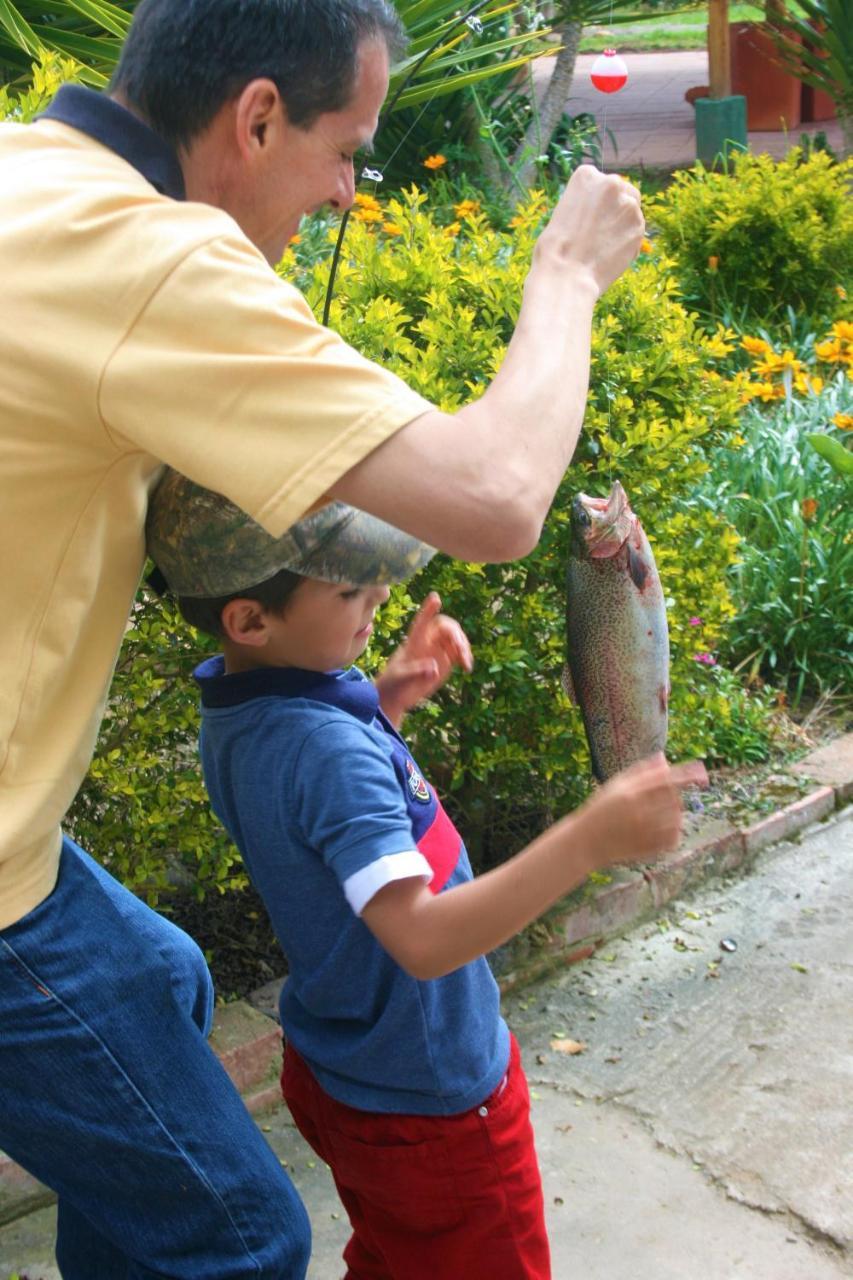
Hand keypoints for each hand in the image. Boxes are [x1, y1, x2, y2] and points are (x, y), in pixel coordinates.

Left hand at [375, 592, 472, 726]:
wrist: (396, 697)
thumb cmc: (393, 683)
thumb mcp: (400, 678)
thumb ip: (416, 671)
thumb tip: (434, 668)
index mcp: (414, 641)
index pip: (421, 622)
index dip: (428, 610)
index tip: (435, 598)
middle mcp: (428, 641)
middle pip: (446, 628)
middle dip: (456, 635)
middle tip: (460, 649)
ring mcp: (439, 651)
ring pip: (457, 639)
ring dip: (464, 647)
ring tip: (466, 662)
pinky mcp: (446, 661)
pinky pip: (460, 654)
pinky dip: (465, 657)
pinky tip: (467, 667)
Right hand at [535, 164, 644, 297]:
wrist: (566, 276)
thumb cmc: (554, 250)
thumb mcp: (564, 213)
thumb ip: (585, 205)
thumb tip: (601, 211)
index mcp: (586, 175)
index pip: (599, 182)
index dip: (596, 202)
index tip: (587, 218)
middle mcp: (611, 182)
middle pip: (621, 191)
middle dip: (614, 209)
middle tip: (600, 232)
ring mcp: (628, 204)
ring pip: (631, 211)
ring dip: (621, 225)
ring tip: (603, 247)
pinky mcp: (639, 227)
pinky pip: (636, 231)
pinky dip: (627, 242)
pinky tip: (611, 255)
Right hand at [579, 753, 707, 866]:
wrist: (585, 842)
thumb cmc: (599, 810)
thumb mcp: (614, 785)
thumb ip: (640, 771)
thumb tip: (664, 758)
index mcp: (630, 792)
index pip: (666, 780)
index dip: (686, 776)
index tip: (700, 773)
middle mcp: (638, 811)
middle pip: (673, 799)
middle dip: (675, 796)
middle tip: (667, 799)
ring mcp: (644, 831)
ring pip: (676, 819)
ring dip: (676, 814)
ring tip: (663, 814)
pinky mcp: (647, 847)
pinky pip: (673, 838)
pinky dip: (674, 833)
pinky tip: (663, 829)